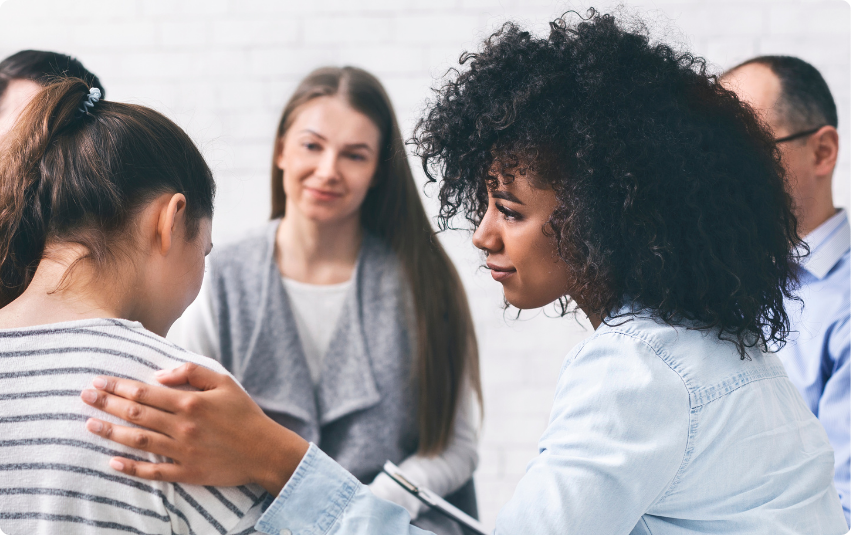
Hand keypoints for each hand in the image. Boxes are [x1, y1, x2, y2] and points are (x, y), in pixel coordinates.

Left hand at [80, 362, 308, 494]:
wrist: (265, 451)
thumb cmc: (245, 413)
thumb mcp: (224, 382)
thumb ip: (192, 372)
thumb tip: (160, 375)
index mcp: (190, 402)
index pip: (145, 393)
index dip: (118, 386)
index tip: (98, 381)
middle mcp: (182, 426)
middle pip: (136, 414)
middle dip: (106, 404)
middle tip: (85, 397)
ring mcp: (182, 451)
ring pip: (138, 441)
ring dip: (111, 432)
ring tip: (89, 426)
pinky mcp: (186, 472)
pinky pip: (153, 471)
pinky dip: (131, 468)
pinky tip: (112, 461)